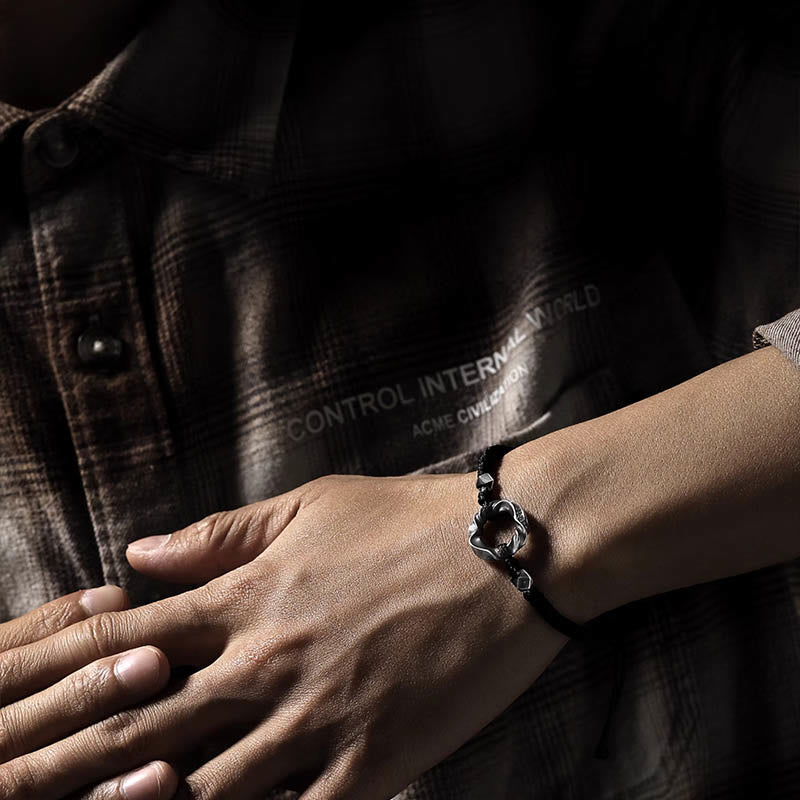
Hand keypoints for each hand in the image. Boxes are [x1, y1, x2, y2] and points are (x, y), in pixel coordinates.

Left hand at [0, 460, 585, 799]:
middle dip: (77, 761)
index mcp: (251, 597)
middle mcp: (270, 662)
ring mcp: (320, 716)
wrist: (505, 552)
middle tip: (19, 786)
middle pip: (150, 725)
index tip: (21, 704)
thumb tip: (142, 550)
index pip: (133, 643)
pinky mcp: (375, 757)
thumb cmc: (407, 519)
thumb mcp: (313, 505)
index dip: (67, 675)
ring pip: (212, 787)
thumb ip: (225, 533)